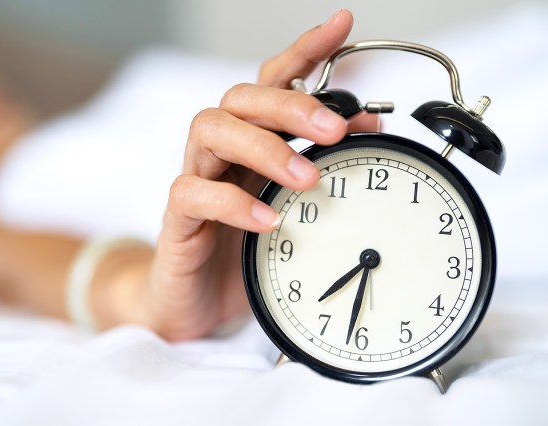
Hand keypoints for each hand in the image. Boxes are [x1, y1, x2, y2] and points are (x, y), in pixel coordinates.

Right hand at [120, 10, 379, 340]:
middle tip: (334, 129)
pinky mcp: (178, 220)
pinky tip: (270, 221)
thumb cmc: (250, 248)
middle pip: (239, 97)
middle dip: (289, 105)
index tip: (341, 26)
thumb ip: (325, 162)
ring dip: (264, 148)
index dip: (304, 51)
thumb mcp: (296, 206)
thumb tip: (370, 124)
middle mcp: (220, 152)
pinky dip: (234, 204)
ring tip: (307, 178)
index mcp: (252, 142)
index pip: (273, 82)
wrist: (197, 302)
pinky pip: (192, 195)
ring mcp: (196, 180)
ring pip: (210, 130)